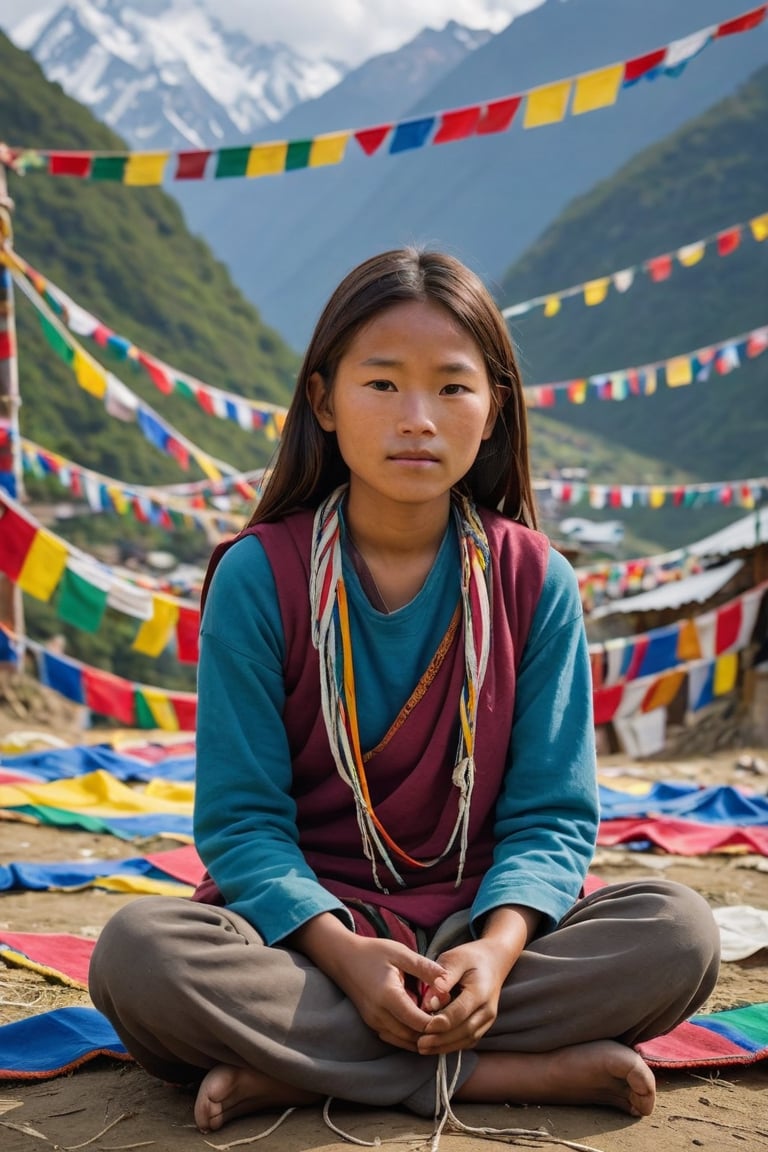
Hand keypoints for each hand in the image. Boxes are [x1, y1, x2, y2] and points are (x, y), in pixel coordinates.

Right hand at [330, 933, 449, 1050]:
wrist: (342, 958)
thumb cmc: (373, 952)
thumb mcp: (401, 953)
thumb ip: (425, 968)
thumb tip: (447, 982)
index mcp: (388, 996)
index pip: (419, 1022)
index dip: (438, 1023)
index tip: (453, 1014)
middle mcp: (379, 1015)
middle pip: (414, 1037)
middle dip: (433, 1033)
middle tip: (450, 1022)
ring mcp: (374, 1022)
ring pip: (404, 1041)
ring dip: (422, 1037)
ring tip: (439, 1023)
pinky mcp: (372, 1023)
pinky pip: (395, 1038)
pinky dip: (410, 1036)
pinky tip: (421, 1024)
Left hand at [416, 904, 540, 1055]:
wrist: (493, 961)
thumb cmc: (470, 958)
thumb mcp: (455, 958)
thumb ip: (443, 978)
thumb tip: (430, 1001)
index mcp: (481, 991)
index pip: (460, 1012)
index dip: (441, 1021)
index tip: (422, 1026)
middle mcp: (488, 1009)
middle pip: (464, 1031)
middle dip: (441, 1040)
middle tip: (419, 1044)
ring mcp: (487, 1020)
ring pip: (467, 1040)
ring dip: (445, 1047)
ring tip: (423, 1048)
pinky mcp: (483, 1025)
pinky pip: (468, 1041)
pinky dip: (452, 1046)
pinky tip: (434, 1046)